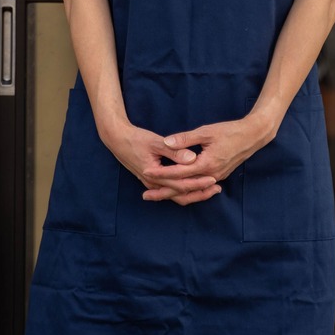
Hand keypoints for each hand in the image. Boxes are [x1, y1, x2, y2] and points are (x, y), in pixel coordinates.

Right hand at [100, 121, 222, 205]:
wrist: (117, 140)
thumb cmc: (136, 139)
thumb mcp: (156, 142)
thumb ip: (174, 151)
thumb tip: (192, 158)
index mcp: (155, 175)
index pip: (181, 184)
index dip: (198, 182)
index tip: (213, 179)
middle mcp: (154, 184)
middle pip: (181, 195)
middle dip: (200, 193)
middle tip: (217, 188)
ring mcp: (153, 184)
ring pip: (176, 196)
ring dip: (194, 194)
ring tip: (211, 190)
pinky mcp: (154, 181)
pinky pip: (171, 191)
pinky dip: (184, 191)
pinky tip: (196, 186)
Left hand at [149, 115, 277, 203]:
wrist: (252, 136)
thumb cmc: (230, 131)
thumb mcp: (206, 132)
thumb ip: (185, 139)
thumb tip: (167, 142)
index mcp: (206, 164)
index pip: (179, 173)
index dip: (161, 173)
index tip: (145, 172)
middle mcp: (211, 175)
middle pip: (183, 188)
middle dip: (163, 192)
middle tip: (145, 195)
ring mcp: (216, 177)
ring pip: (191, 191)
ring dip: (174, 193)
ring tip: (157, 194)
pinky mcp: (218, 176)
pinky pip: (199, 188)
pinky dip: (186, 190)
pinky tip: (176, 189)